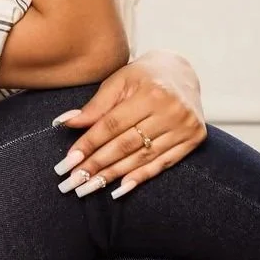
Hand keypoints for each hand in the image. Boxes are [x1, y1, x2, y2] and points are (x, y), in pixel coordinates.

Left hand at [50, 50, 206, 198]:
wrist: (182, 71)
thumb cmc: (144, 75)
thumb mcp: (119, 81)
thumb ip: (96, 106)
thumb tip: (64, 123)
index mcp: (151, 93)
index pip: (112, 125)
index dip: (88, 144)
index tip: (68, 161)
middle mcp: (171, 111)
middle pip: (126, 145)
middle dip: (96, 165)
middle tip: (73, 182)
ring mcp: (185, 127)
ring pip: (142, 157)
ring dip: (114, 175)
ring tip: (89, 187)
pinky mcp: (194, 139)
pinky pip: (163, 163)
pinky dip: (140, 177)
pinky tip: (120, 188)